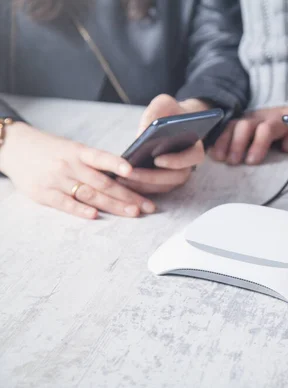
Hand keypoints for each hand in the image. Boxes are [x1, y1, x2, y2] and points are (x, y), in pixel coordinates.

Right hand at [0, 122, 154, 218]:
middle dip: (128, 195)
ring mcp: (56, 180)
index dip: (116, 164)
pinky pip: (65, 204)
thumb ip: (96, 163)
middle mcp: (69, 165)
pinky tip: (95, 215)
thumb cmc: (52, 151)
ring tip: (133, 212)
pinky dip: (80, 210)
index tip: (133, 171)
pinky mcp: (44, 194)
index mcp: (79, 152)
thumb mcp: (73, 149)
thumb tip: (128, 176)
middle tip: (148, 206)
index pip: (100, 157)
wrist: (15, 148)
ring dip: (113, 205)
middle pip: (103, 183)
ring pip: (89, 194)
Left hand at [119, 94, 209, 193]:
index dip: (177, 161)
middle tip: (131, 173)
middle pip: (176, 177)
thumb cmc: (170, 111)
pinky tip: (121, 180)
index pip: (193, 157)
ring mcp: (177, 174)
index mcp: (195, 145)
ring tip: (122, 178)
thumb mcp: (164, 103)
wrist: (172, 121)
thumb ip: (156, 112)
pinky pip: (155, 189)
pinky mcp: (165, 180)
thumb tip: (143, 133)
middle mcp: (189, 164)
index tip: (157, 159)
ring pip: (164, 186)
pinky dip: (139, 187)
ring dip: (143, 185)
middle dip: (153, 177)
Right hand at [209, 106, 287, 164]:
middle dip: (238, 144)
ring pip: (232, 126)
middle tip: (233, 162)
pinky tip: (211, 152)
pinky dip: (216, 140)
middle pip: (245, 126)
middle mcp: (260, 119)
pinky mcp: (237, 125)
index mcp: (278, 122)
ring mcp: (247, 120)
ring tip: (219, 158)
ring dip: (224, 142)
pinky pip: (223, 129)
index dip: (258, 144)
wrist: (286, 113)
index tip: (252, 161)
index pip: (267, 129)